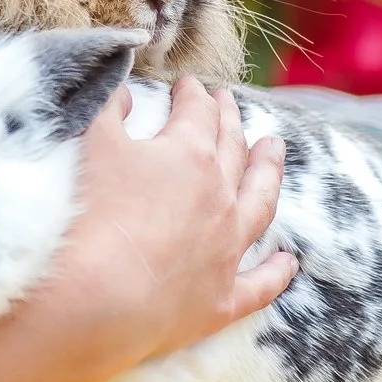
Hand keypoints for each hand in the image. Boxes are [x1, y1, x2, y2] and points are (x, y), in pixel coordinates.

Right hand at [41, 78, 294, 376]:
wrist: (99, 298)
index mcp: (190, 155)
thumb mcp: (93, 145)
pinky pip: (260, 283)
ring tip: (274, 150)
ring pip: (260, 204)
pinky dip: (276, 272)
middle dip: (231, 120)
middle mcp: (220, 196)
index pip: (198, 112)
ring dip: (270, 174)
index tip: (188, 84)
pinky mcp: (223, 297)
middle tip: (230, 102)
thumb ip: (110, 110)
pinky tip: (288, 262)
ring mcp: (227, 248)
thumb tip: (123, 91)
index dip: (193, 94)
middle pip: (233, 148)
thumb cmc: (94, 215)